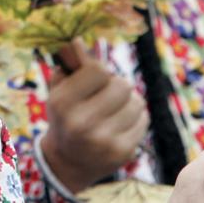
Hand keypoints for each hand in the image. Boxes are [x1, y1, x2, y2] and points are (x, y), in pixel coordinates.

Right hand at [38, 41, 148, 192]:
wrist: (68, 163)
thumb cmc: (65, 118)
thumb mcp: (59, 91)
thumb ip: (70, 65)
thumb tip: (78, 40)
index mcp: (63, 104)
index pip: (98, 69)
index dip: (99, 70)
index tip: (94, 77)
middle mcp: (82, 124)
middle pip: (122, 85)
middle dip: (116, 85)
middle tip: (107, 93)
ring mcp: (105, 141)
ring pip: (137, 102)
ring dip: (128, 101)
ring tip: (114, 109)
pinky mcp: (124, 152)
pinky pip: (143, 120)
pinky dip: (135, 117)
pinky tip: (120, 124)